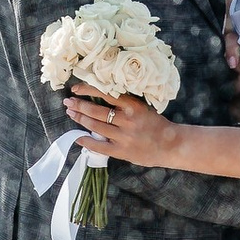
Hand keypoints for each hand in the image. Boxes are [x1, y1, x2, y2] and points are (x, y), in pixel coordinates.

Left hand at [63, 84, 177, 165]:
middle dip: (79, 105)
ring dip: (80, 119)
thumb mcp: (142, 108)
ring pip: (95, 127)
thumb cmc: (155, 124)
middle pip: (96, 111)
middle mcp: (127, 120)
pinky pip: (99, 146)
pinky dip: (86, 141)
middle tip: (68, 102)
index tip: (76, 88)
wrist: (171, 144)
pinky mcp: (122, 151)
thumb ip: (124, 104)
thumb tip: (99, 96)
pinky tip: (77, 137)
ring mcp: (124, 137)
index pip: (105, 93)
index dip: (87, 90)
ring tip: (71, 114)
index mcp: (133, 106)